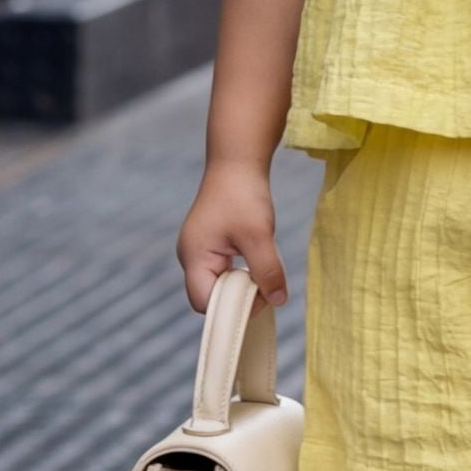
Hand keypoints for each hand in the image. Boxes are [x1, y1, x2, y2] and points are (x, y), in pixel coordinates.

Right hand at [176, 159, 289, 315]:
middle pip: (211, 296)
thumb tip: (278, 300)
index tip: (262, 295)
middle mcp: (191, 257)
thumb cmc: (243, 194)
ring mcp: (200, 251)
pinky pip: (225, 271)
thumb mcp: (259, 235)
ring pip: (221, 284)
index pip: (205, 302)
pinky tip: (259, 259)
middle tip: (267, 284)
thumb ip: (267, 270)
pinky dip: (243, 271)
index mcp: (194, 258)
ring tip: (264, 268)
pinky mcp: (211, 245)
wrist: (238, 162)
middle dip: (240, 296)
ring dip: (244, 283)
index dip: (233, 307)